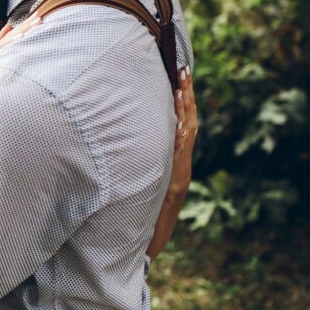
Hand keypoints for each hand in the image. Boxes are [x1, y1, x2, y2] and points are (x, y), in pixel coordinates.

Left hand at [147, 66, 197, 259]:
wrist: (149, 241)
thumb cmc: (138, 208)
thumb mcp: (142, 178)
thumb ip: (140, 158)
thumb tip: (122, 135)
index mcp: (174, 159)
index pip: (180, 122)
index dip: (181, 99)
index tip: (177, 74)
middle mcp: (181, 162)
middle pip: (187, 122)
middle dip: (186, 95)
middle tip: (182, 68)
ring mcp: (181, 172)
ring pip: (188, 135)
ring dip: (186, 109)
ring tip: (182, 85)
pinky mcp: (177, 182)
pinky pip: (181, 154)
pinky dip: (183, 135)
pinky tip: (181, 119)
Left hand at [169, 67, 196, 199]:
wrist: (176, 178)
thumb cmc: (172, 150)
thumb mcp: (172, 130)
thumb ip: (170, 114)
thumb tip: (164, 96)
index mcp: (187, 120)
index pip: (187, 98)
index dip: (186, 83)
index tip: (183, 66)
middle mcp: (188, 127)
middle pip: (188, 103)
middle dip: (186, 86)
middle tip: (182, 69)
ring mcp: (185, 138)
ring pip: (185, 117)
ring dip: (182, 104)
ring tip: (179, 89)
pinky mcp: (178, 150)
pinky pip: (179, 138)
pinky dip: (179, 129)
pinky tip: (177, 121)